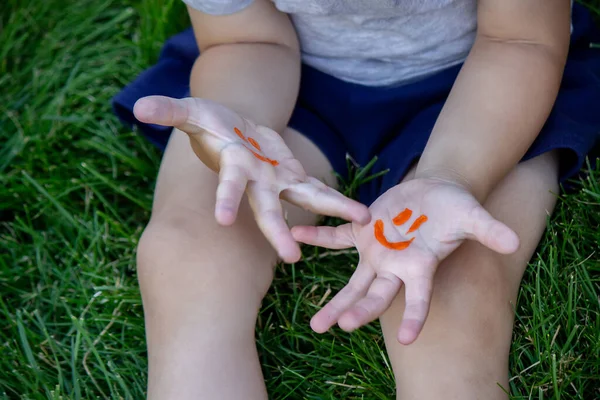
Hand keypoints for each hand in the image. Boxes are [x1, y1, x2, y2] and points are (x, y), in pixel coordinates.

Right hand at [133, 96, 369, 262]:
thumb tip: (139, 107)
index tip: (223, 222)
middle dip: (277, 232)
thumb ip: (169, 110)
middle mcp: (258, 181)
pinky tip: (361, 215)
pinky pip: (318, 188)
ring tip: (360, 221)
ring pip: (306, 198)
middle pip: (267, 209)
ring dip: (332, 209)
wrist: (234, 128)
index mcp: (234, 167)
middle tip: (291, 258)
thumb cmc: (211, 123)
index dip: (226, 199)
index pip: (229, 185)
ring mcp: (278, 179)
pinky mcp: (294, 173)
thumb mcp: (191, 111)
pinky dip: (337, 202)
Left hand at [291, 177, 518, 343]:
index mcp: (421, 267)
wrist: (434, 193)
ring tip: (315, 326)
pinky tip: (298, 236)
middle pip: (375, 296)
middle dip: (359, 312)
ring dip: (334, 301)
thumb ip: (488, 230)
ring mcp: (376, 253)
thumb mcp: (472, 215)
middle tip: (340, 327)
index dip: (415, 317)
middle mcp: (395, 267)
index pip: (418, 299)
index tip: (409, 340)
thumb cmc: (456, 208)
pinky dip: (319, 237)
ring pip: (352, 281)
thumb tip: (514, 241)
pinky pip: (336, 238)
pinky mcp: (362, 233)